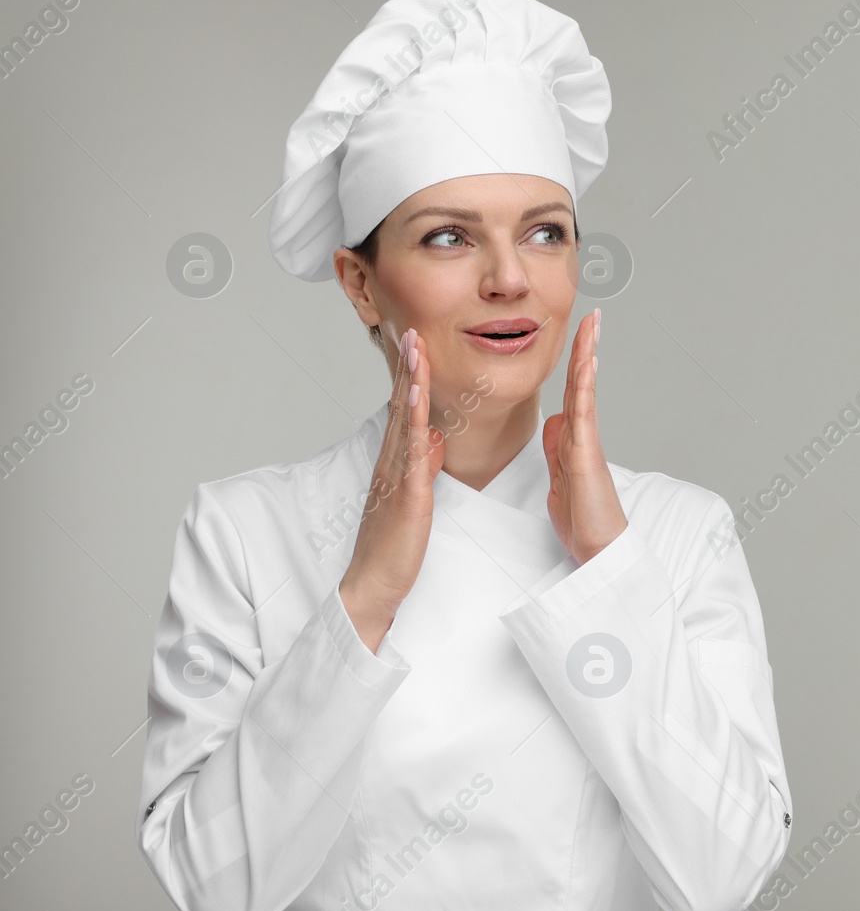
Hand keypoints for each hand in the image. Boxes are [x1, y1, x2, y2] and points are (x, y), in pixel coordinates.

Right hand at [339, 327, 445, 651]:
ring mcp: (396, 474)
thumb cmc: (393, 545)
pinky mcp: (406, 493)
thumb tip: (434, 438)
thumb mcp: (413, 497)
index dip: (410, 375)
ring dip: (409, 380)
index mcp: (395, 462)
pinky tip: (416, 396)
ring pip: (403, 418)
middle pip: (399, 403)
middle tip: (412, 326)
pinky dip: (414, 419)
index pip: (403, 410)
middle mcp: (391, 461)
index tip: (417, 344)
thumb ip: (421, 466)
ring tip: (414, 346)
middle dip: (407, 365)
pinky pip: (411, 450)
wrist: (374, 584)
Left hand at [543, 309, 626, 564]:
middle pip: (581, 382)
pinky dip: (585, 385)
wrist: (599, 548)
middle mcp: (582, 435)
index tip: (578, 335)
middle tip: (591, 316)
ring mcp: (586, 441)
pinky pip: (583, 412)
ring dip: (587, 356)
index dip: (574, 363)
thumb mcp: (558, 479)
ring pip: (584, 390)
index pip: (573, 392)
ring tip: (592, 326)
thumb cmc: (583, 520)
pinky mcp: (585, 453)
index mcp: (572, 439)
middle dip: (585, 348)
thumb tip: (555, 421)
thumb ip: (557, 449)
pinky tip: (587, 363)